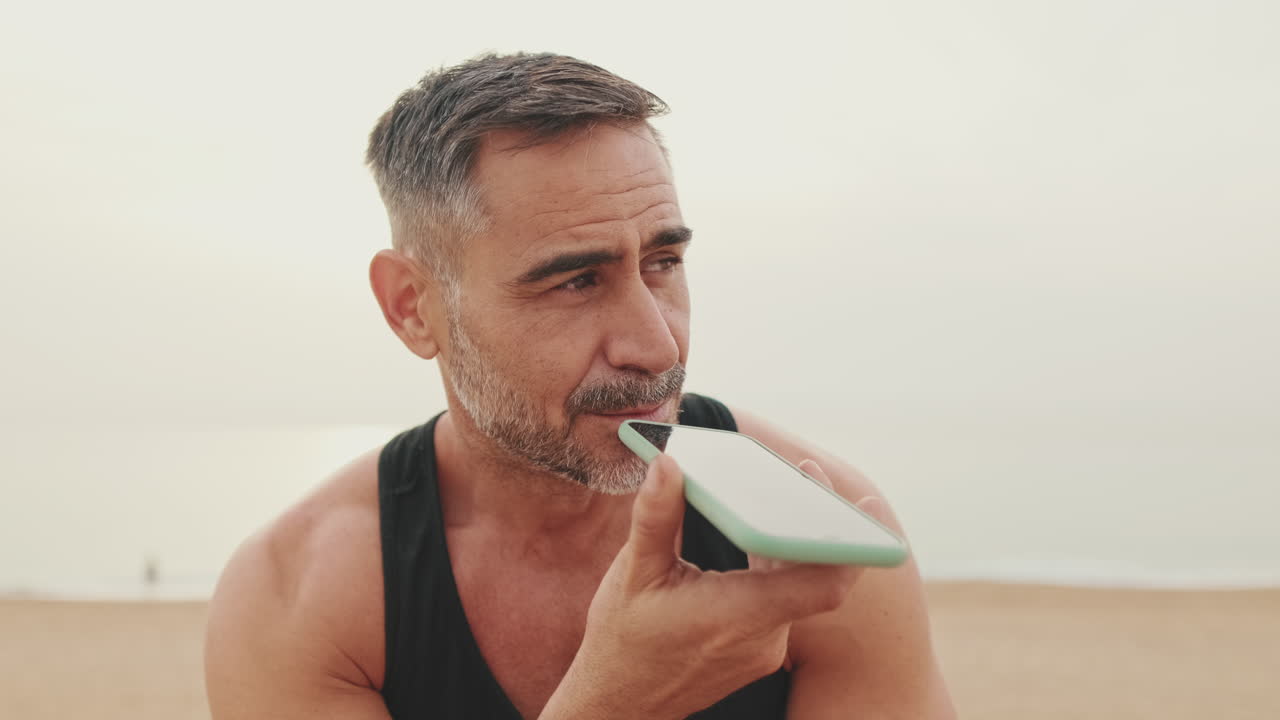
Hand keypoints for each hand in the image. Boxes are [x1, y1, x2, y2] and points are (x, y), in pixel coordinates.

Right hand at [540, 454, 870, 719]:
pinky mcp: (759, 650)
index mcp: (735, 615)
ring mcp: (764, 648)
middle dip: (816, 521)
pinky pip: (782, 601)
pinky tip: (761, 534)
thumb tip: (666, 464)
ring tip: (786, 490)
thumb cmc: (623, 642)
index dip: (851, 545)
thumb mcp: (632, 574)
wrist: (620, 704)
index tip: (863, 507)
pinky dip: (777, 567)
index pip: (820, 585)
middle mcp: (761, 637)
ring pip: (798, 588)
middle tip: (808, 473)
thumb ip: (655, 517)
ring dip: (794, 542)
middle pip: (814, 576)